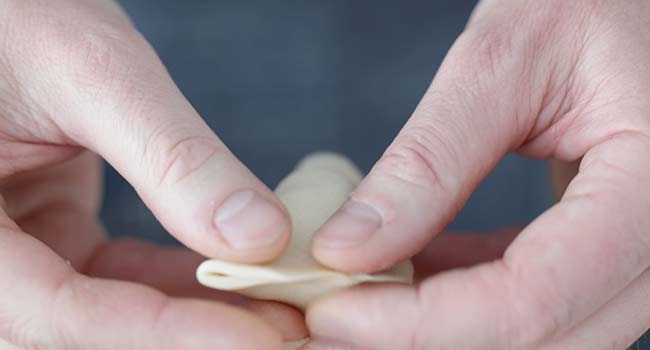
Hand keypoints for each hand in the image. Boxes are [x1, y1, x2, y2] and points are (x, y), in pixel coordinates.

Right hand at [0, 0, 299, 347]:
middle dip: (183, 335)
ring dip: (189, 314)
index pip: (56, 312)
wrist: (8, 8)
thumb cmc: (19, 15)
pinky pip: (113, 279)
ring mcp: (15, 251)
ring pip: (103, 313)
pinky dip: (175, 280)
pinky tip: (238, 271)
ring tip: (273, 306)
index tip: (253, 339)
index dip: (159, 334)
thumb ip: (173, 158)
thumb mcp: (92, 75)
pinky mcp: (50, 237)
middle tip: (277, 330)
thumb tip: (260, 236)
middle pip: (80, 331)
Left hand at [308, 0, 649, 348]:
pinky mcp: (611, 248)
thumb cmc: (591, 4)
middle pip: (538, 339)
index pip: (530, 299)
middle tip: (332, 313)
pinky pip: (538, 300)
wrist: (635, 3)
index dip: (419, 323)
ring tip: (361, 290)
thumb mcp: (504, 63)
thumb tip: (346, 248)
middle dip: (420, 339)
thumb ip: (428, 163)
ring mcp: (643, 253)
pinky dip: (466, 294)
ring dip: (440, 325)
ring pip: (539, 335)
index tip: (331, 308)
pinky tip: (410, 264)